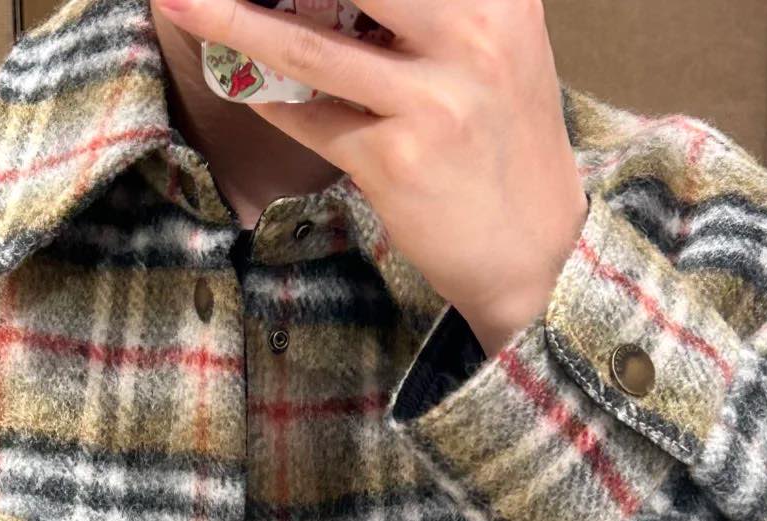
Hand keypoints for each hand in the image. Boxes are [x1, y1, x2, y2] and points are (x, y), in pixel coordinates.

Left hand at [153, 0, 588, 356]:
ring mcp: (432, 101)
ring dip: (232, 19)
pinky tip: (237, 77)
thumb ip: (432, 6)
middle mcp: (471, 33)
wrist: (534, 250)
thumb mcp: (496, 43)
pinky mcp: (396, 162)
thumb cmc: (502, 139)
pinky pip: (309, 119)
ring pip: (307, 48)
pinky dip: (266, 97)